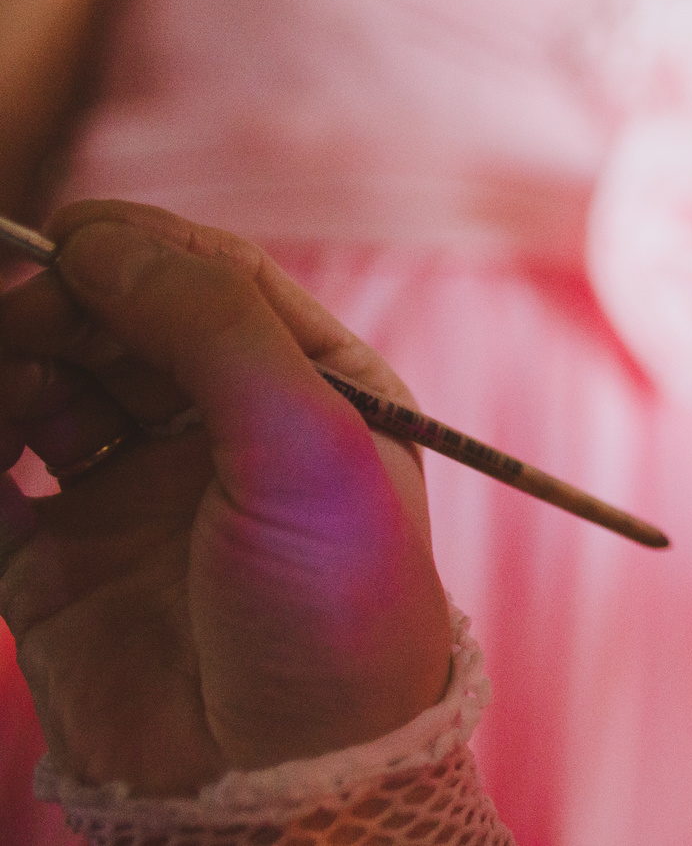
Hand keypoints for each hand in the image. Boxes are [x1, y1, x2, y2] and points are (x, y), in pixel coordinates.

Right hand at [0, 200, 450, 794]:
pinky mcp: (60, 568)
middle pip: (119, 326)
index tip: (72, 238)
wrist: (290, 777)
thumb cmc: (334, 605)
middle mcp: (221, 435)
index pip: (213, 280)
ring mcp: (136, 498)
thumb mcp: (308, 441)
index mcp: (309, 391)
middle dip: (64, 302)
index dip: (140, 250)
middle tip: (24, 305)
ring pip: (48, 391)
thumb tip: (109, 241)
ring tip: (10, 376)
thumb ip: (212, 327)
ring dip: (14, 365)